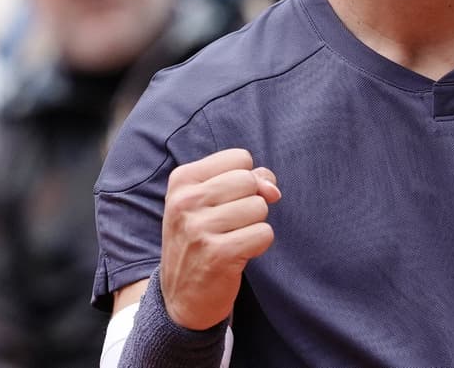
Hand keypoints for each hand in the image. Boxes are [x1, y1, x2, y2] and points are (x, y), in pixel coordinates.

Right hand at [161, 148, 280, 329]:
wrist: (181, 296)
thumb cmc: (203, 238)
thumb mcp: (212, 201)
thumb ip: (248, 180)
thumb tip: (272, 189)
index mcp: (182, 180)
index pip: (239, 158)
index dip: (246, 179)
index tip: (228, 200)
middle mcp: (185, 201)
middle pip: (250, 180)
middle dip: (251, 201)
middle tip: (230, 224)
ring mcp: (198, 228)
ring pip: (259, 207)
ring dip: (254, 225)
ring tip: (231, 239)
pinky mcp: (218, 254)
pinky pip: (264, 233)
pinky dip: (258, 244)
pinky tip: (237, 254)